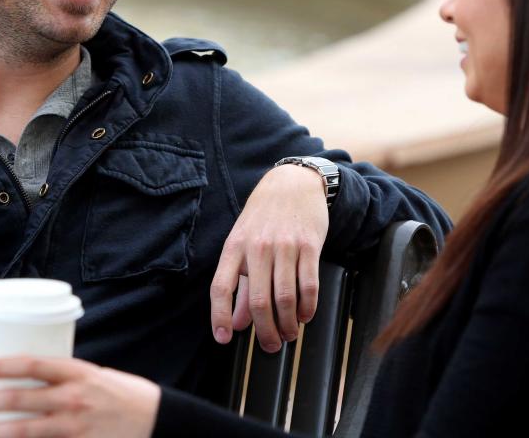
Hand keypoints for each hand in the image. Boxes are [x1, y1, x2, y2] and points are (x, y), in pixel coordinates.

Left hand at [0, 355, 159, 437]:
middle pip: (19, 399)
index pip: (30, 364)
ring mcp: (75, 427)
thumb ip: (62, 378)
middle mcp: (74, 399)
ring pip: (24, 430)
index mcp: (77, 372)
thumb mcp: (93, 375)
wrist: (157, 420)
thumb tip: (25, 377)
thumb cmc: (123, 394)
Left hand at [210, 164, 328, 352]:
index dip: (219, 316)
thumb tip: (236, 323)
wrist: (293, 183)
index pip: (220, 287)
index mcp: (235, 246)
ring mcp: (284, 246)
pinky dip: (308, 308)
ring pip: (285, 298)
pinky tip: (305, 316)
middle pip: (258, 301)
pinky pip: (309, 285)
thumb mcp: (243, 243)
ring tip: (289, 334)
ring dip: (288, 325)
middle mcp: (257, 247)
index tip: (223, 338)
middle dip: (265, 331)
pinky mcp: (309, 245)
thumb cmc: (264, 217)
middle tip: (271, 346)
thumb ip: (239, 286)